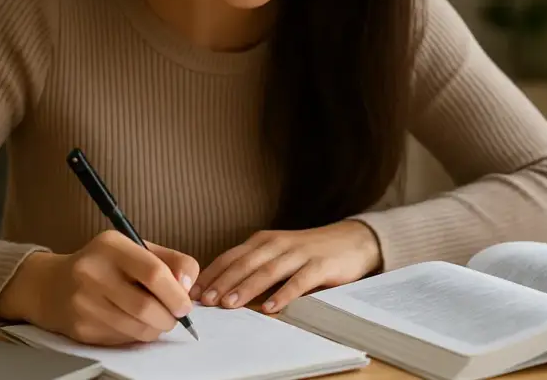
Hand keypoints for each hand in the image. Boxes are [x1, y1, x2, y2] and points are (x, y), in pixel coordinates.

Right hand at [0, 230, 198, 344]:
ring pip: (137, 328)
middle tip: (174, 317)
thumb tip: (189, 285)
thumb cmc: (104, 265)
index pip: (153, 272)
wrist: (52, 285)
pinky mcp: (81, 328)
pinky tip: (131, 323)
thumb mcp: (136, 250)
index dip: (176, 293)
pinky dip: (137, 335)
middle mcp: (93, 272)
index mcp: (111, 246)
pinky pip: (123, 339)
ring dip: (156, 329)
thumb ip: (170, 261)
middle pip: (146, 307)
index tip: (185, 305)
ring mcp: (84, 302)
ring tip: (155, 319)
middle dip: (169, 318)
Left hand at [192, 220, 381, 313]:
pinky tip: (270, 307)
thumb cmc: (309, 252)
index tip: (194, 292)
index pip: (230, 257)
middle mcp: (277, 244)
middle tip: (205, 301)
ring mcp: (299, 253)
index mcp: (263, 241)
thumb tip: (221, 289)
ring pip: (267, 271)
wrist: (351, 240)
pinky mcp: (320, 265)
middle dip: (222, 282)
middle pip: (244, 264)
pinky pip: (299, 281)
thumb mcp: (277, 253)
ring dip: (245, 288)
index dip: (211, 274)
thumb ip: (254, 266)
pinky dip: (283, 294)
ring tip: (229, 304)